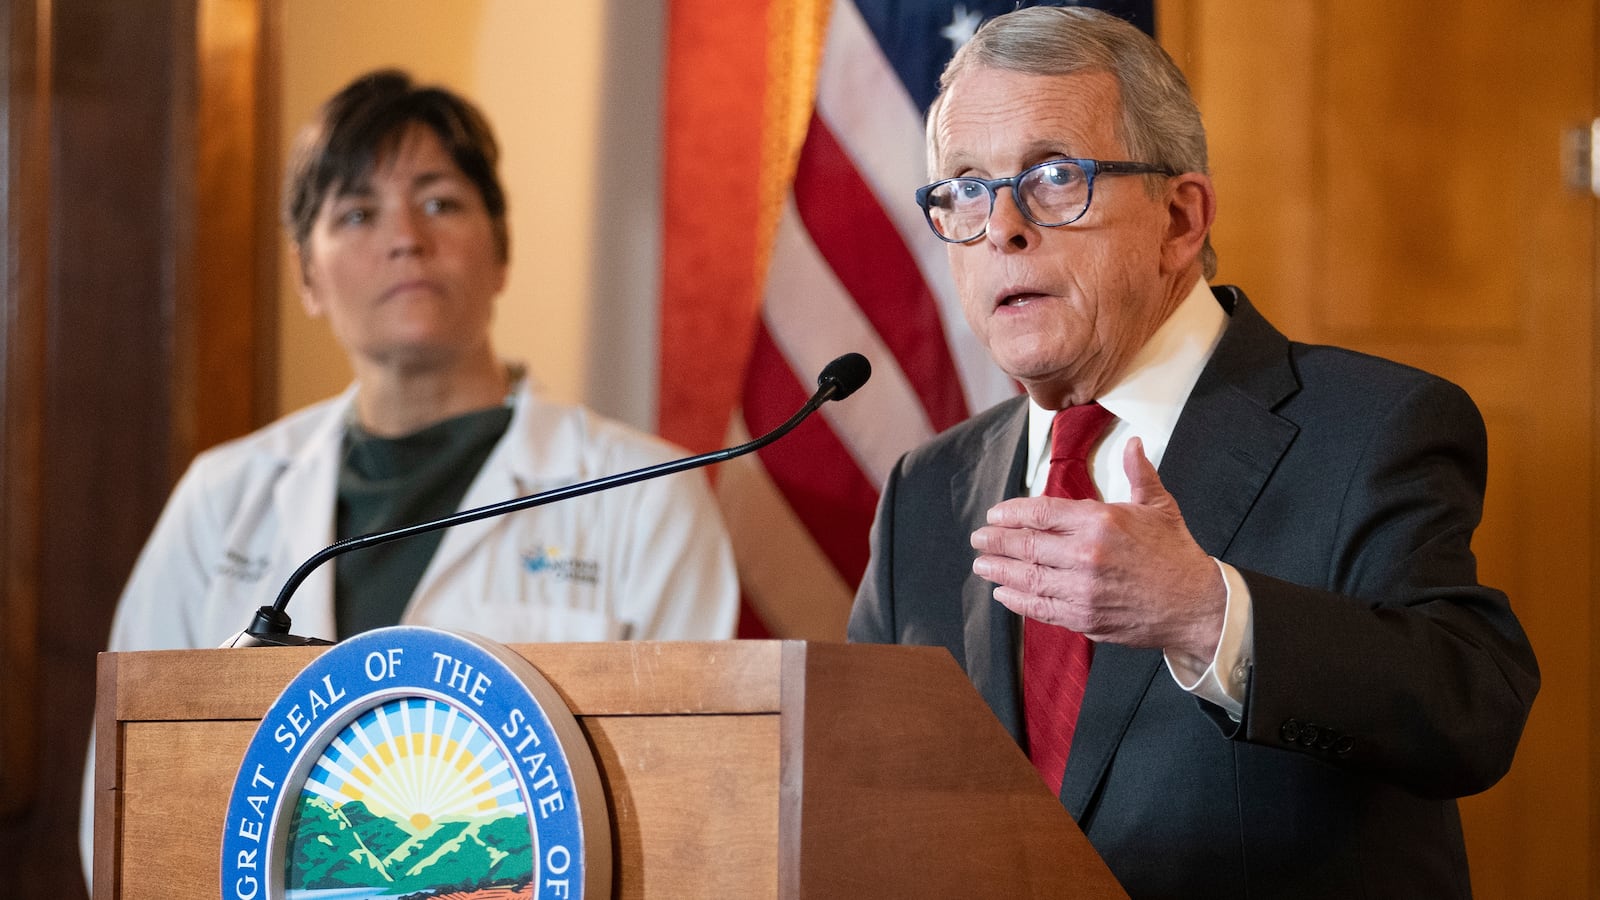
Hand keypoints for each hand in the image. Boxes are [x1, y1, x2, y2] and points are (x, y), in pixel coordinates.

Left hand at [970, 438, 1225, 665]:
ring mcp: (1082, 589)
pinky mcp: (1084, 617)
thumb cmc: (1176, 554)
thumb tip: (1133, 443)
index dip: (1012, 513)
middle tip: (978, 538)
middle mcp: (1085, 555)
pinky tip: (1003, 593)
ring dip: (999, 570)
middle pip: (1027, 544)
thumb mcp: (1158, 506)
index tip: (995, 515)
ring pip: (1027, 577)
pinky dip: (1017, 600)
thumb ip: (1138, 473)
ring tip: (981, 564)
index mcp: (1100, 521)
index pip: (1041, 512)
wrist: (1195, 605)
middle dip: (996, 541)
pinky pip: (1040, 608)